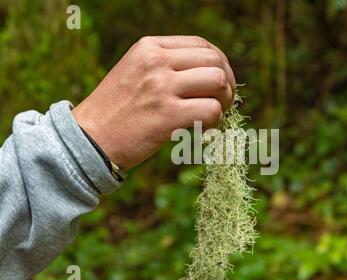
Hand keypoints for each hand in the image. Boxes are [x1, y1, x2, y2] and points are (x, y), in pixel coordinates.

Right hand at [72, 35, 235, 169]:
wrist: (89, 139)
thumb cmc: (116, 110)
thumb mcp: (136, 72)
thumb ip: (167, 66)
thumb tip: (210, 73)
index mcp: (149, 47)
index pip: (201, 45)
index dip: (219, 64)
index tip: (219, 84)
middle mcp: (156, 62)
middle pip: (215, 61)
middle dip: (227, 83)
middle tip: (223, 102)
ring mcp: (162, 87)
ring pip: (218, 82)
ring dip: (224, 101)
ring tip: (214, 115)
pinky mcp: (167, 115)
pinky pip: (212, 110)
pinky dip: (215, 121)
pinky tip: (203, 129)